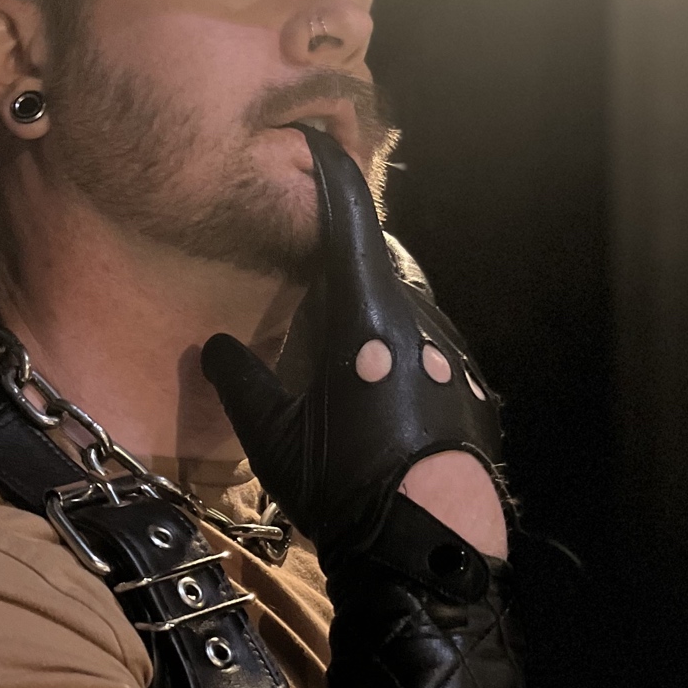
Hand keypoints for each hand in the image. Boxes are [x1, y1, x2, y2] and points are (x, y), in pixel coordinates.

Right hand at [201, 125, 504, 564]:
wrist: (431, 547)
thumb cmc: (346, 488)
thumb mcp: (274, 439)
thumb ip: (240, 382)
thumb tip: (214, 347)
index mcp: (366, 319)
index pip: (347, 224)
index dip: (329, 176)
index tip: (314, 139)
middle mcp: (417, 322)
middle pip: (376, 267)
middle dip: (341, 259)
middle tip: (305, 265)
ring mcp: (452, 353)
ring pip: (406, 308)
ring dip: (371, 313)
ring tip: (336, 342)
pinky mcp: (473, 387)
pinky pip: (429, 348)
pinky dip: (400, 352)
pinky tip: (378, 390)